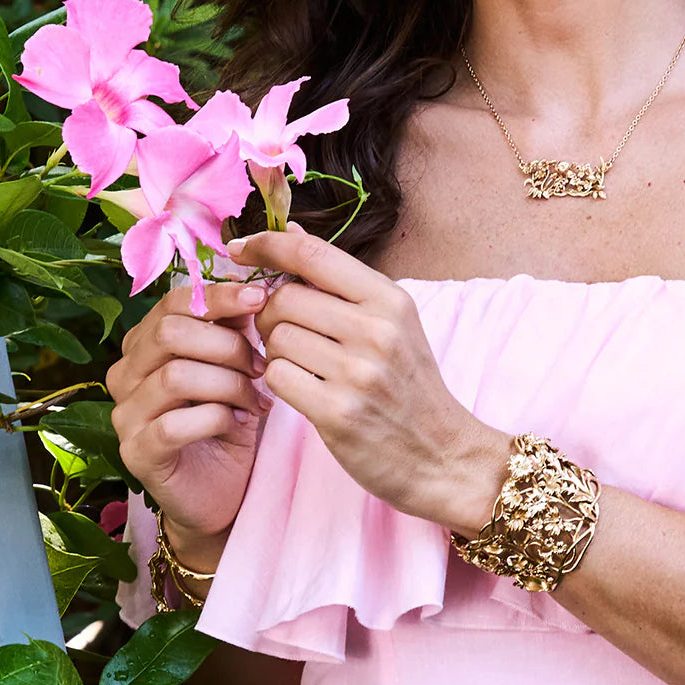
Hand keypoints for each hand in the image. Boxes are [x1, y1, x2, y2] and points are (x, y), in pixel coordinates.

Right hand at [106, 280, 271, 556]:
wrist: (224, 486)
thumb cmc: (233, 414)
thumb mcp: (241, 360)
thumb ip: (240, 320)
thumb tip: (262, 275)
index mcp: (147, 340)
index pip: (175, 299)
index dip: (220, 295)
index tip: (262, 298)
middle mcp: (126, 371)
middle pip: (171, 332)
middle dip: (228, 344)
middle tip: (261, 365)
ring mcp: (125, 414)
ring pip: (176, 374)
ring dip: (229, 383)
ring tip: (256, 397)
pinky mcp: (136, 452)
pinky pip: (175, 423)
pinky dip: (217, 418)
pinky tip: (237, 423)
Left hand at [229, 226, 509, 536]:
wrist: (442, 454)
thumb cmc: (410, 384)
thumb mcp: (393, 322)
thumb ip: (340, 279)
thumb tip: (291, 229)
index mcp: (390, 300)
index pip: (313, 254)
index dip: (269, 245)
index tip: (241, 248)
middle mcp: (376, 330)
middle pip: (284, 298)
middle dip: (270, 313)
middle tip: (285, 332)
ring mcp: (358, 372)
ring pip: (276, 338)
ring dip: (274, 351)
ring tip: (300, 363)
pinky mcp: (338, 412)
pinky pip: (277, 377)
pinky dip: (278, 381)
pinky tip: (300, 388)